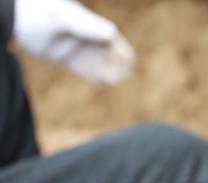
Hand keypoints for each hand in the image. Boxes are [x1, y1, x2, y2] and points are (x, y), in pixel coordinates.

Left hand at [13, 0, 134, 84]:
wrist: (15, 17)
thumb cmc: (39, 12)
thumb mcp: (63, 18)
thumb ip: (87, 25)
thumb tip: (113, 33)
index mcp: (89, 25)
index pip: (113, 39)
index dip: (122, 50)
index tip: (129, 64)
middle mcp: (85, 36)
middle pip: (109, 52)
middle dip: (117, 63)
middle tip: (122, 75)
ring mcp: (76, 46)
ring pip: (98, 61)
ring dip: (108, 70)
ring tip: (114, 80)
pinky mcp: (65, 56)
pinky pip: (84, 67)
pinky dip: (94, 74)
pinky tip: (102, 81)